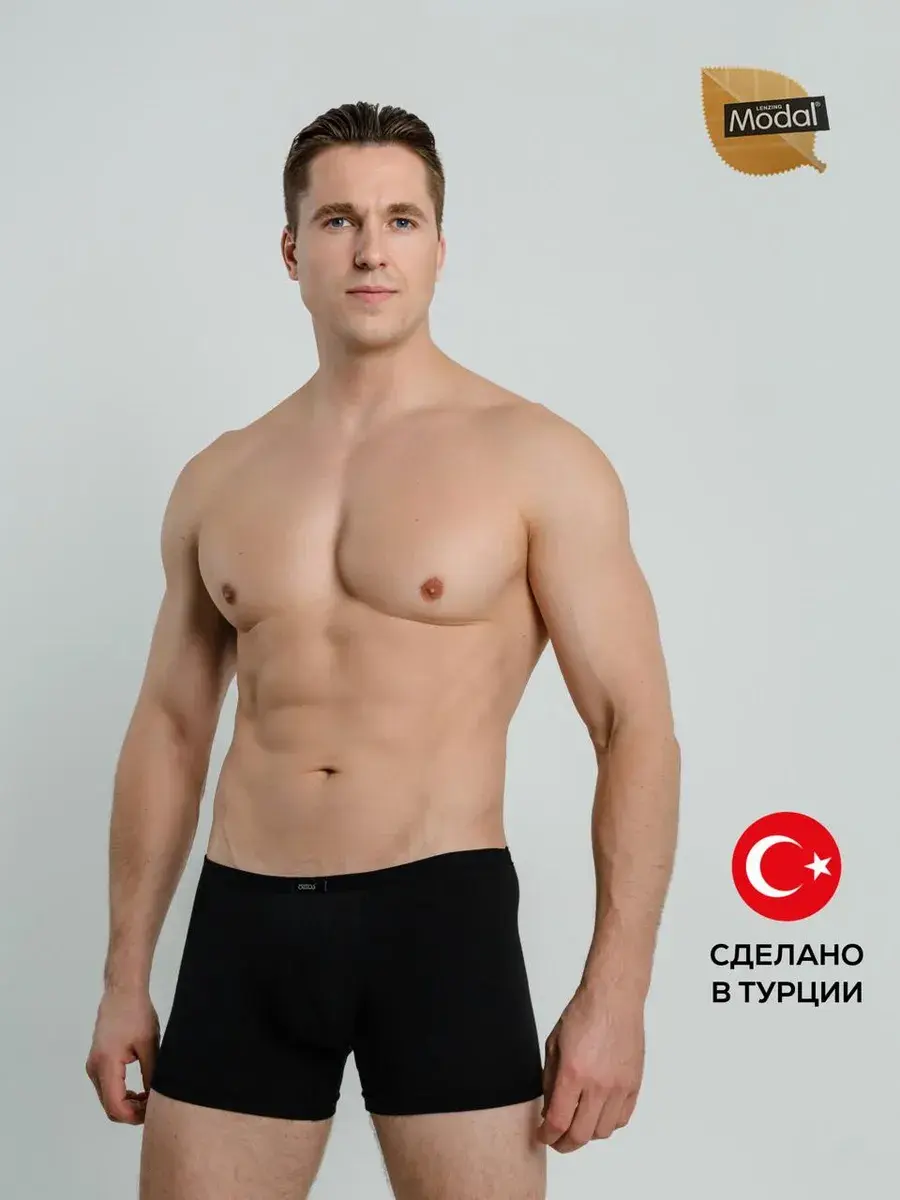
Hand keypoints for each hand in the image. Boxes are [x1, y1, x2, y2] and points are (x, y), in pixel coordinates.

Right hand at [85, 987, 159, 1123]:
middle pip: (109, 1107)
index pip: (115, 1106)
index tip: (153, 1112)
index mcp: (106, 1064)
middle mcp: (94, 1068)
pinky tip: (140, 1090)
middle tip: (154, 1107)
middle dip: (132, 1113)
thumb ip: (151, 1074)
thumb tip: (155, 1099)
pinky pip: (107, 1088)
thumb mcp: (149, 1045)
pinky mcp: (97, 1061)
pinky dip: (121, 1094)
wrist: (122, 992)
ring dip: (127, 1104)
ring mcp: (93, 1066)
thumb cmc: (137, 1014)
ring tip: (149, 1098)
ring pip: (107, 1099)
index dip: (134, 1116)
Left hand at [538, 983, 644, 1151]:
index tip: (543, 1135)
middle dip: (564, 1143)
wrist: (613, 999)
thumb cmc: (583, 1015)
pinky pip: (622, 1119)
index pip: (559, 1121)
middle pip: (581, 1134)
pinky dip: (608, 1123)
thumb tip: (549, 1109)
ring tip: (577, 1124)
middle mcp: (598, 1085)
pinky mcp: (634, 1084)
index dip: (547, 1135)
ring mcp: (619, 1087)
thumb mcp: (554, 1045)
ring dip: (587, 1134)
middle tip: (556, 1140)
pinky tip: (598, 1114)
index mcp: (574, 1073)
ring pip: (603, 1131)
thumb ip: (550, 1080)